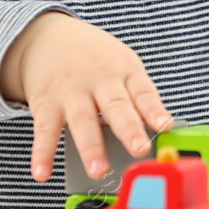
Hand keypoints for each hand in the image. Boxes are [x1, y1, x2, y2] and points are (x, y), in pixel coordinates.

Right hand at [0, 10, 171, 181]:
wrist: (48, 36)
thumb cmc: (95, 57)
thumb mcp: (122, 64)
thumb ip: (139, 97)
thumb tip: (160, 132)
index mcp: (124, 71)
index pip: (144, 92)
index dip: (155, 110)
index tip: (166, 126)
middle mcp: (99, 80)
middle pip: (116, 106)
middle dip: (128, 129)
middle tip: (139, 150)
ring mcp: (71, 91)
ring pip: (82, 120)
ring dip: (90, 147)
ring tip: (98, 170)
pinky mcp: (46, 103)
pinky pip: (45, 130)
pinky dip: (43, 153)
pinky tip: (43, 172)